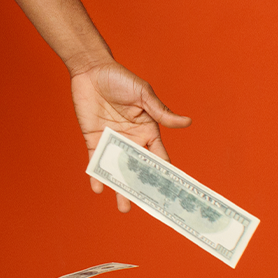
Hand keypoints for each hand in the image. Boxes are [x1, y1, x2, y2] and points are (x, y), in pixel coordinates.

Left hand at [71, 60, 191, 211]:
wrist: (91, 70)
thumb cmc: (120, 79)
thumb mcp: (143, 94)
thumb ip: (161, 111)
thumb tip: (187, 122)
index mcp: (148, 131)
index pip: (159, 157)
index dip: (165, 174)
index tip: (172, 193)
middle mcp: (132, 140)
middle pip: (139, 169)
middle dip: (143, 188)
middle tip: (148, 207)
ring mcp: (112, 141)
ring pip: (118, 169)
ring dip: (120, 187)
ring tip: (124, 207)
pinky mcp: (94, 139)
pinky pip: (96, 160)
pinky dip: (96, 173)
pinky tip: (97, 188)